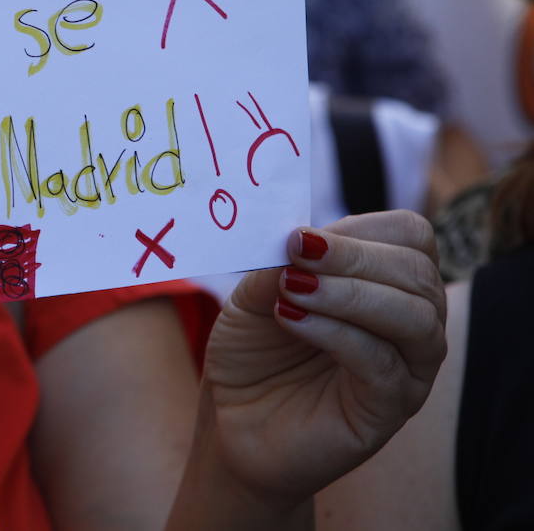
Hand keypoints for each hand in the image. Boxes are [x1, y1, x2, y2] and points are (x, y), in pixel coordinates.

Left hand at [203, 210, 446, 506]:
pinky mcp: (389, 409)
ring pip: (414, 317)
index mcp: (385, 283)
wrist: (232, 420)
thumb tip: (300, 239)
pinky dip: (337, 333)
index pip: (409, 237)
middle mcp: (410, 323)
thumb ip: (277, 264)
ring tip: (292, 290)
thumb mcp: (253, 296)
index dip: (360, 229)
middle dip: (354, 256)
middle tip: (297, 253)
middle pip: (417, 272)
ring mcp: (406, 369)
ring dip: (350, 293)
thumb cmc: (251, 352)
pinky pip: (383, 363)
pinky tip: (293, 320)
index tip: (300, 236)